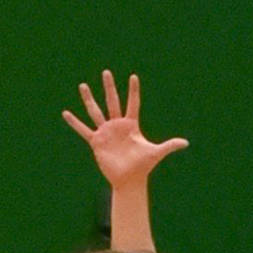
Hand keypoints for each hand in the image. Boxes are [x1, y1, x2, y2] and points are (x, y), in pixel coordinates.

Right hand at [63, 70, 187, 188]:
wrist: (129, 180)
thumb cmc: (143, 167)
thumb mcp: (156, 153)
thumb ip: (169, 145)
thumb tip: (186, 143)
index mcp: (131, 125)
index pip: (133, 104)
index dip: (134, 91)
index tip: (134, 77)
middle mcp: (118, 125)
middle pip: (113, 101)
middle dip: (110, 87)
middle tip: (106, 72)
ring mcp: (106, 132)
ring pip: (96, 111)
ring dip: (89, 99)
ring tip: (83, 85)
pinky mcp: (97, 142)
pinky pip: (84, 130)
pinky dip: (75, 122)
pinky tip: (65, 113)